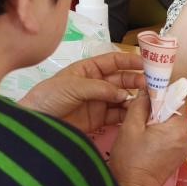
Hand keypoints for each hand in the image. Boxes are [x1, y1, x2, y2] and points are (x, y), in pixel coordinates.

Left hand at [18, 52, 144, 131]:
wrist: (34, 124)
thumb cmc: (49, 97)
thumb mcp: (73, 87)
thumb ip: (100, 89)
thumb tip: (124, 95)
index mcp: (89, 69)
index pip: (114, 61)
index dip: (131, 61)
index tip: (148, 63)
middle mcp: (96, 83)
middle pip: (122, 80)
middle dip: (137, 81)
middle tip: (152, 86)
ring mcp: (98, 102)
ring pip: (122, 98)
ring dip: (135, 99)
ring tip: (149, 101)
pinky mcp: (98, 120)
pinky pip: (117, 115)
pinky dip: (128, 115)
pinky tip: (138, 115)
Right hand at [110, 90, 186, 185]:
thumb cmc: (130, 159)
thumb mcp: (130, 127)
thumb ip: (140, 104)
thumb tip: (147, 88)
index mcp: (178, 127)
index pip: (178, 98)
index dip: (164, 91)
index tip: (150, 90)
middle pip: (177, 110)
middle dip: (161, 105)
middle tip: (143, 107)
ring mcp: (185, 146)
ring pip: (175, 121)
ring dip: (161, 117)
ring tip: (144, 122)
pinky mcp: (179, 153)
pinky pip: (174, 133)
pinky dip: (163, 129)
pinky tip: (149, 134)